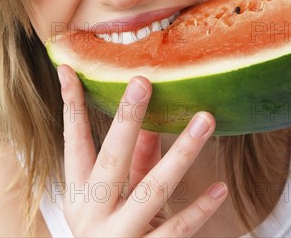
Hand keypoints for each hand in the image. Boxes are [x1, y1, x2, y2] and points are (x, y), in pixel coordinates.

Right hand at [57, 64, 227, 236]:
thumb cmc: (112, 227)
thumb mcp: (112, 194)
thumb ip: (132, 159)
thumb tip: (152, 119)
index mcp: (80, 190)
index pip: (74, 140)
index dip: (72, 104)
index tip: (71, 69)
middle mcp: (93, 211)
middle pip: (112, 157)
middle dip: (127, 118)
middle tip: (143, 81)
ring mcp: (119, 234)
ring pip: (153, 189)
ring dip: (182, 152)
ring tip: (205, 121)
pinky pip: (176, 229)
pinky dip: (199, 208)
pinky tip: (220, 188)